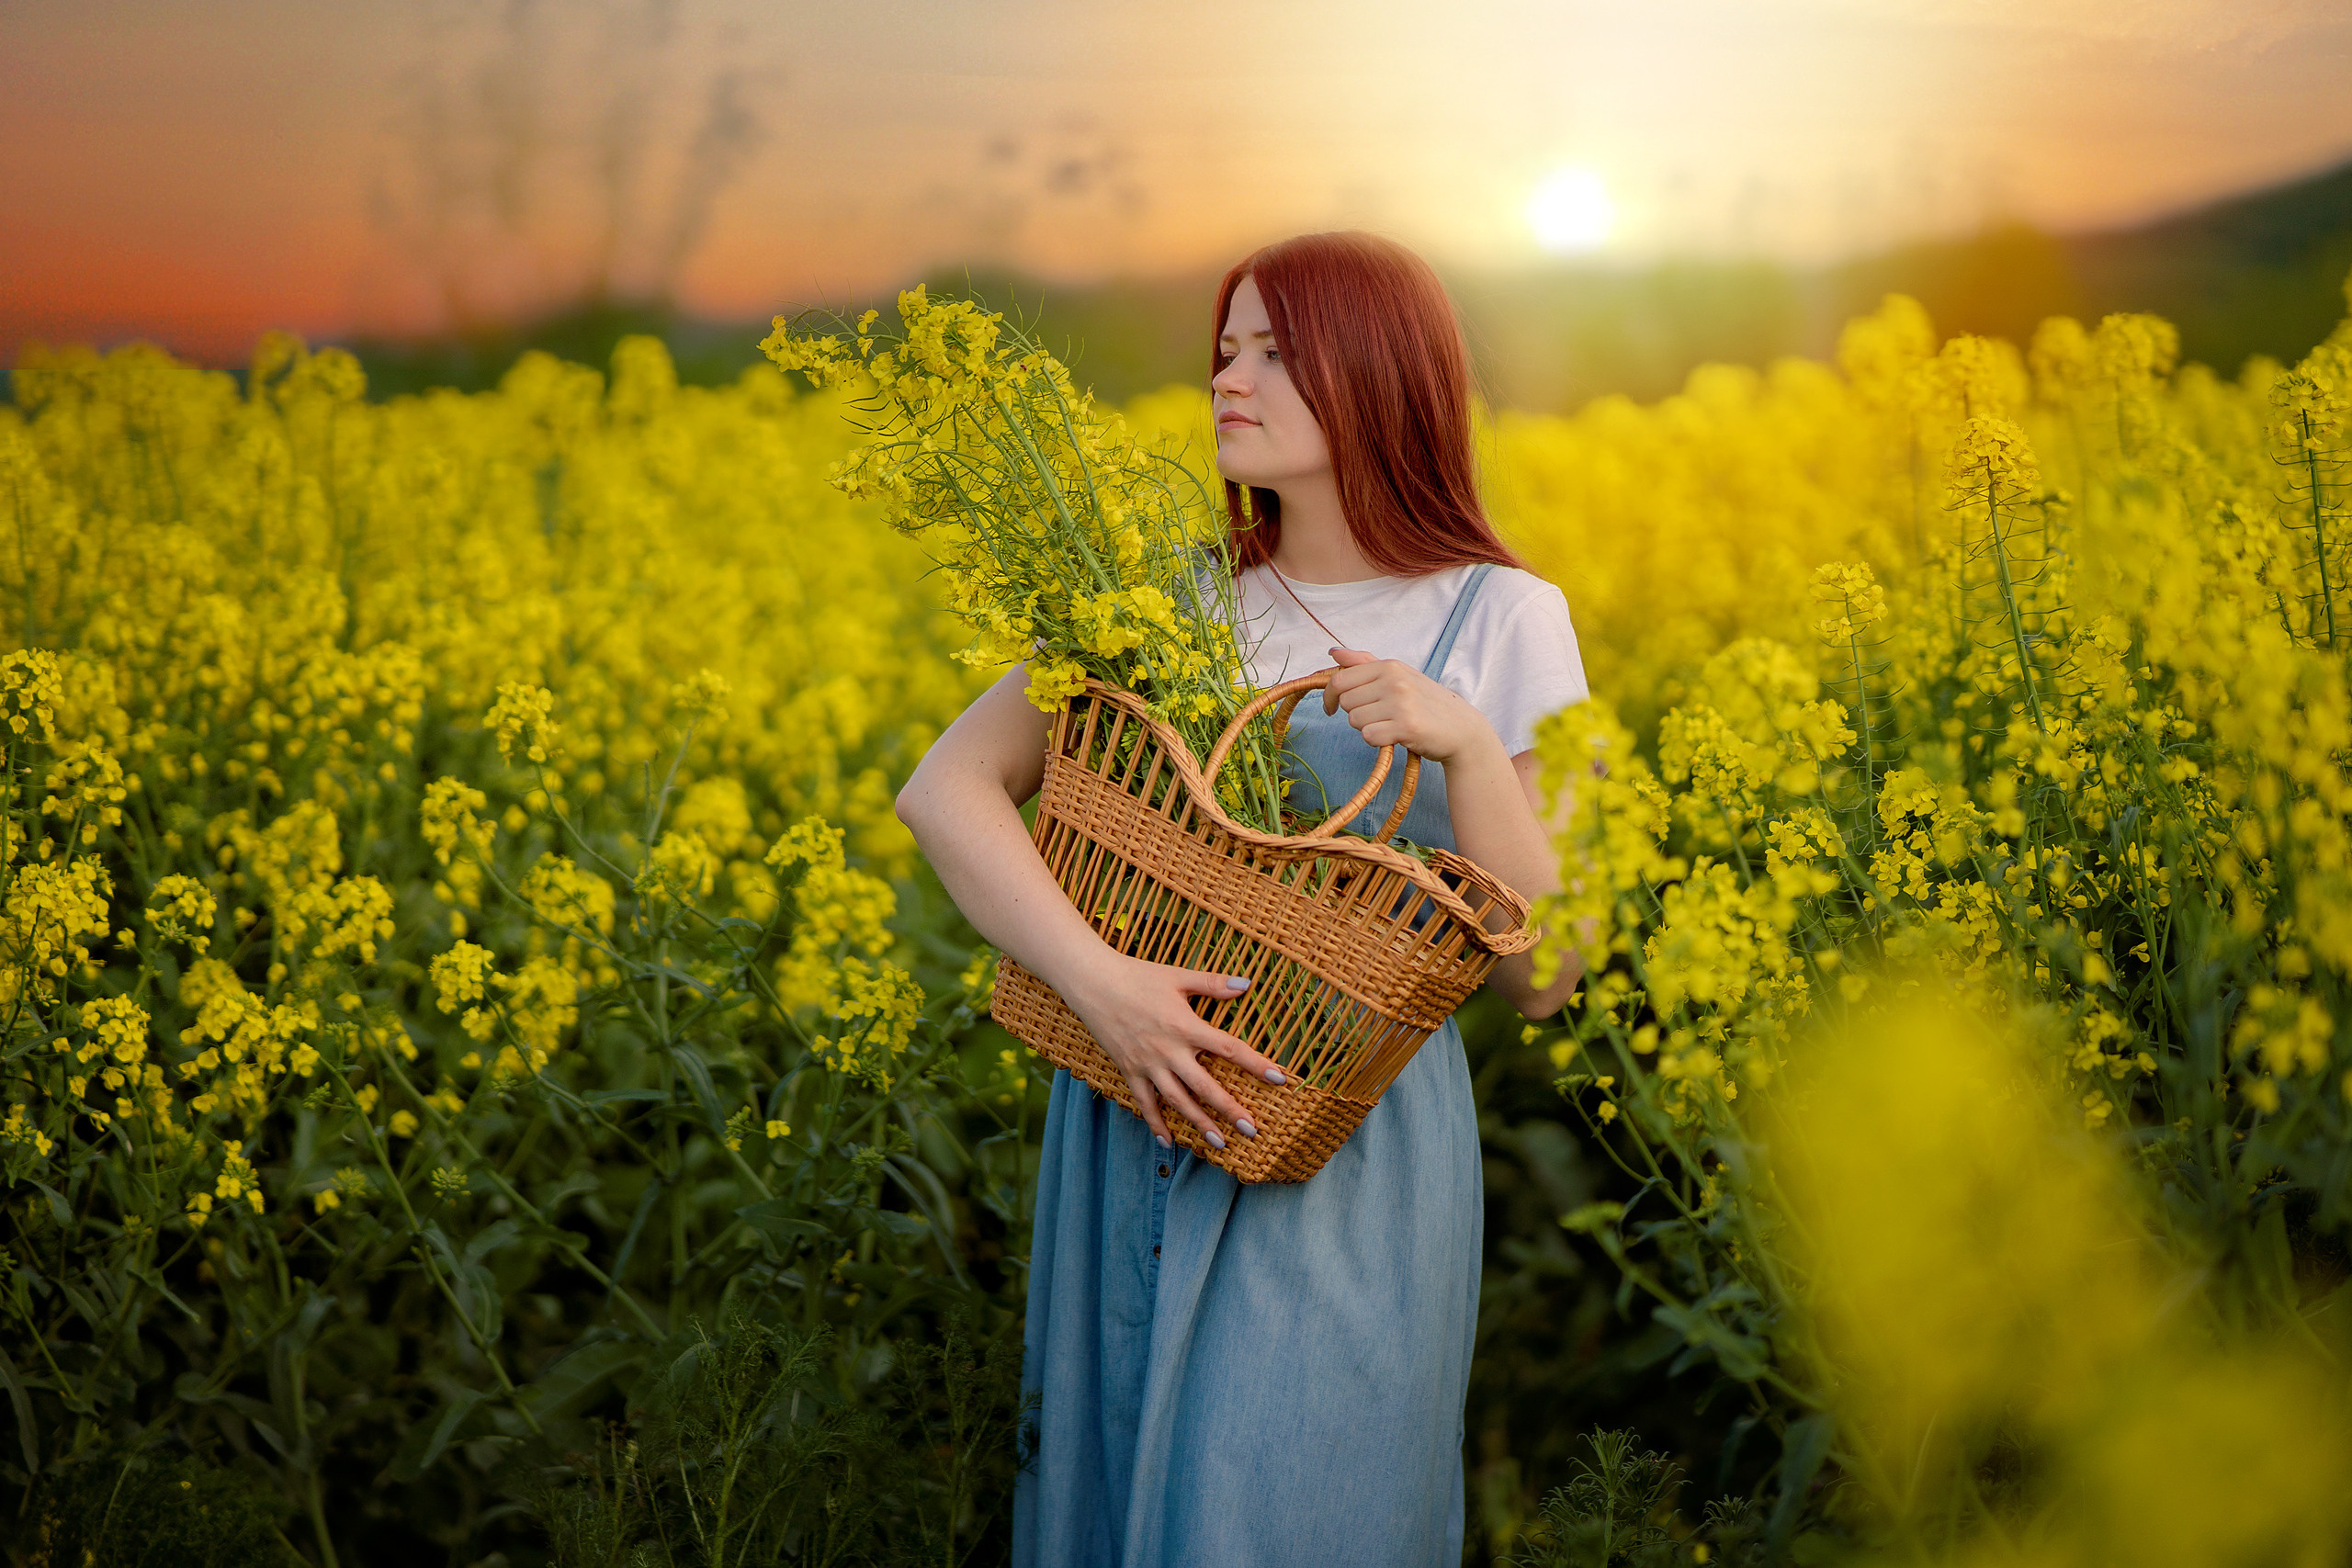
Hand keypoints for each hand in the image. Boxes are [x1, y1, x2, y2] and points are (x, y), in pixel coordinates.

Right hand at [1055, 952, 1287, 1147]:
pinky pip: (1144, 1103)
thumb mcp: (1178, 977)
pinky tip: (1168, 1142)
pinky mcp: (1129, 1070)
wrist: (1093, 983)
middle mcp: (1168, 1050)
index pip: (1229, 1048)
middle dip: (1230, 1110)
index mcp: (1186, 1026)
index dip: (1256, 1064)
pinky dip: (1155, 1123)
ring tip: (1220, 1144)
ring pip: (1177, 1101)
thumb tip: (1247, 984)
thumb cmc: (1138, 976)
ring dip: (1199, 1124)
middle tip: (1252, 1130)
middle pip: (1205, 1086)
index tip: (1280, 1079)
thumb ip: (1213, 984)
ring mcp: (1147, 1064)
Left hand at [1321, 647, 1500, 764]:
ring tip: (1390, 724)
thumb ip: (1364, 663)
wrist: (1462, 728)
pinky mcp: (1406, 727)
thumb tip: (1334, 652)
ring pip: (1355, 721)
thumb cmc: (1426, 702)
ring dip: (1367, 727)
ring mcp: (1401, 703)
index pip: (1340, 679)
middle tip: (1377, 716)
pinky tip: (1394, 736)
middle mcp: (1394, 681)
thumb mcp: (1399, 675)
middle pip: (1345, 702)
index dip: (1328, 696)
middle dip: (1355, 713)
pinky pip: (1369, 736)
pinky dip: (1378, 741)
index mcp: (1390, 666)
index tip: (1330, 708)